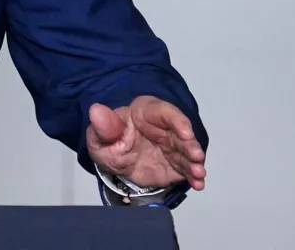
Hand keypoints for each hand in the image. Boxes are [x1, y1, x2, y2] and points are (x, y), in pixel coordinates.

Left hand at [87, 95, 205, 191]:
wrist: (114, 157)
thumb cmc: (109, 139)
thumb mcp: (100, 135)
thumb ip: (102, 126)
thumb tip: (96, 110)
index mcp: (146, 112)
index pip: (165, 112)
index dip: (177, 121)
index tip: (185, 132)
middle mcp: (164, 128)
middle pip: (182, 134)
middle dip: (190, 145)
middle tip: (196, 156)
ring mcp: (172, 147)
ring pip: (188, 153)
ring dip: (195, 163)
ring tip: (199, 173)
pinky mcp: (175, 165)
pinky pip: (187, 170)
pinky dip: (194, 177)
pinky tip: (198, 183)